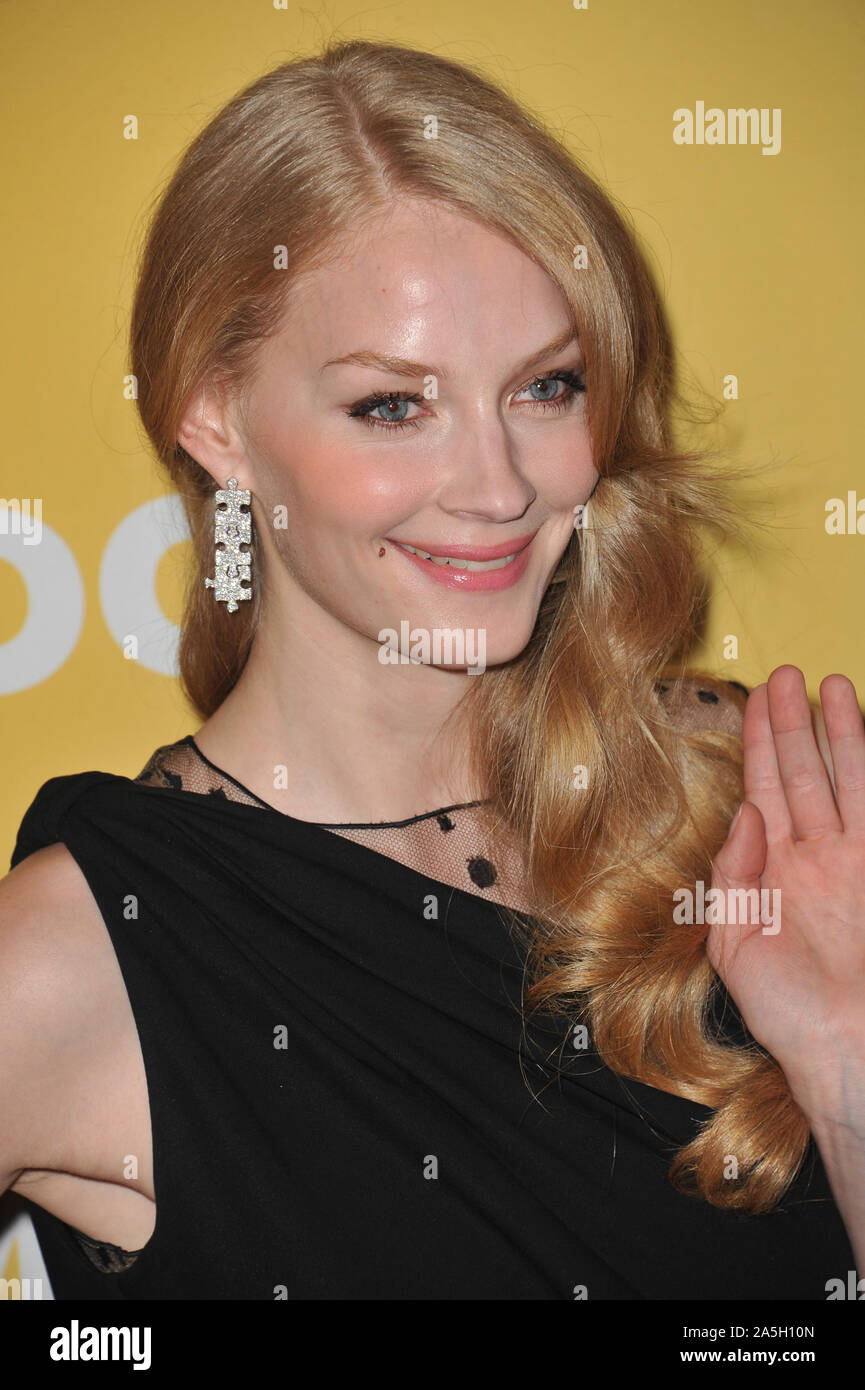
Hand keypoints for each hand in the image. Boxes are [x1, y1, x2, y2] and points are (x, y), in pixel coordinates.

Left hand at [706, 665, 864, 1124]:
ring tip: (832, 685)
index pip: (761, 790)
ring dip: (839, 733)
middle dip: (791, 723)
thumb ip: (733, 875)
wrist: (848, 1051)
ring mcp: (853, 862)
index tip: (754, 697)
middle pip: (800, 773)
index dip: (755, 743)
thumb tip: (743, 814)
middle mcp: (814, 858)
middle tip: (787, 672)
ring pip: (845, 780)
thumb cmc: (788, 1012)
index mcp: (771, 871)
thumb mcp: (735, 944)